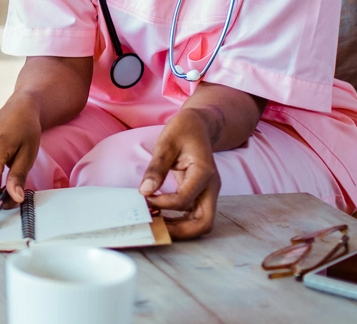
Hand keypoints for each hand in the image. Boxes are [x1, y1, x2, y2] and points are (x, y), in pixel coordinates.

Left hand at [139, 109, 221, 239]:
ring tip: (155, 224)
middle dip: (179, 231)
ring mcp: (209, 193)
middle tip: (154, 228)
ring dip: (179, 229)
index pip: (185, 199)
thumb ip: (156, 168)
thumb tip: (145, 191)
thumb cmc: (182, 131)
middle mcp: (212, 187)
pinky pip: (195, 216)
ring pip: (201, 223)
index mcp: (204, 172)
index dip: (163, 203)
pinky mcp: (202, 195)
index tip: (145, 198)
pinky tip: (161, 216)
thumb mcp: (165, 143)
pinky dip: (180, 222)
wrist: (198, 126)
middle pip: (203, 223)